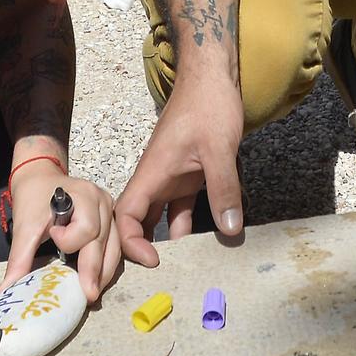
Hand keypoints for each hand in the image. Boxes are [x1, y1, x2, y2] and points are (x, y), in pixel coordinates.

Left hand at [2, 161, 122, 300]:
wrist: (39, 177)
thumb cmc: (33, 198)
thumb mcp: (24, 226)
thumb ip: (19, 259)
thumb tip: (6, 291)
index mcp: (85, 195)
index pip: (87, 229)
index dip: (71, 240)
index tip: (53, 238)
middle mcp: (103, 202)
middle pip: (104, 242)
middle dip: (95, 271)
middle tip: (88, 297)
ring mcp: (110, 211)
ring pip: (114, 248)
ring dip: (103, 273)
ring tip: (92, 294)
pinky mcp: (110, 221)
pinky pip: (113, 247)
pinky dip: (105, 265)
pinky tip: (96, 280)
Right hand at [112, 74, 243, 267]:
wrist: (213, 77)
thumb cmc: (207, 106)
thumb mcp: (218, 149)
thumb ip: (223, 189)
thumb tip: (230, 231)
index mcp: (152, 173)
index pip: (126, 215)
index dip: (131, 242)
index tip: (154, 262)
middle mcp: (157, 180)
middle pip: (139, 222)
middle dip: (144, 250)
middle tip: (162, 279)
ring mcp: (173, 179)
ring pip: (162, 219)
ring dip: (171, 243)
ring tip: (185, 270)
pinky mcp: (190, 176)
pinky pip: (185, 208)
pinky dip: (193, 227)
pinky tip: (209, 243)